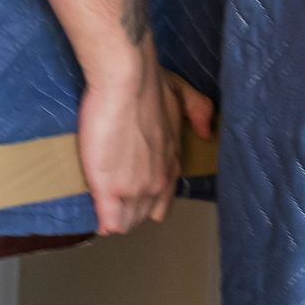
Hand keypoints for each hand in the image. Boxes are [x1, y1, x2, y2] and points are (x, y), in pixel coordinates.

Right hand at [78, 59, 208, 234]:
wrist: (126, 83)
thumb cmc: (151, 86)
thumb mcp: (182, 95)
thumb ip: (199, 112)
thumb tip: (206, 133)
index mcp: (171, 164)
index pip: (163, 199)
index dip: (147, 199)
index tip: (133, 190)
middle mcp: (158, 183)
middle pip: (144, 214)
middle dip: (130, 210)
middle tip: (114, 198)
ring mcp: (134, 189)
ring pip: (127, 221)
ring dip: (116, 216)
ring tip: (103, 207)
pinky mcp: (108, 189)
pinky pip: (109, 220)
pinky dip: (103, 221)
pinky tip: (99, 219)